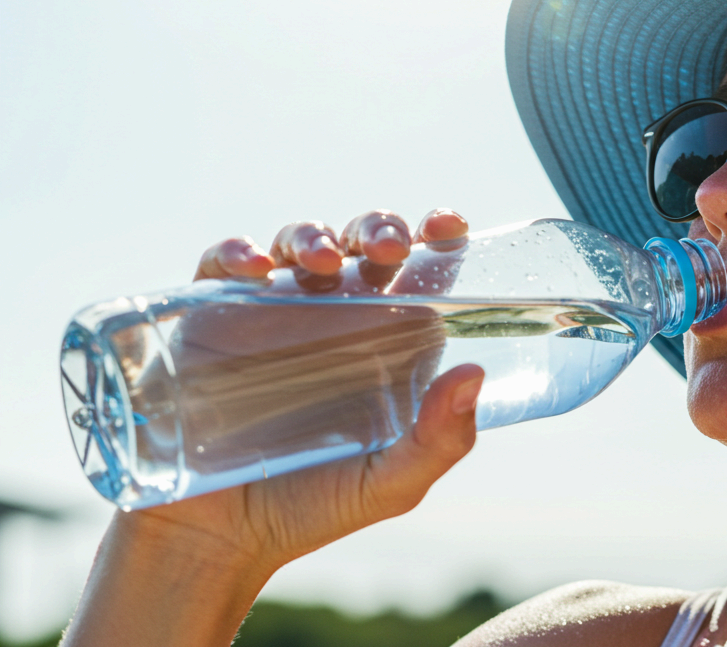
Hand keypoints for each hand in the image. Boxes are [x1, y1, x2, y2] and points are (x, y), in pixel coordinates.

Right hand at [173, 208, 476, 562]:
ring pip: (299, 243)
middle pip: (363, 244)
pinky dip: (238, 253)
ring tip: (324, 262)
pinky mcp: (213, 320)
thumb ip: (439, 440)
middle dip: (378, 228)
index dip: (437, 238)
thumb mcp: (391, 484)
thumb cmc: (313, 507)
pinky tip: (255, 268)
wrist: (217, 539)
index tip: (451, 226)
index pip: (421, 273)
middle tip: (388, 247)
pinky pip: (223, 268)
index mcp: (388, 342)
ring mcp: (273, 313)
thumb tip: (474, 374)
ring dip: (314, 236)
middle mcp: (335, 317)